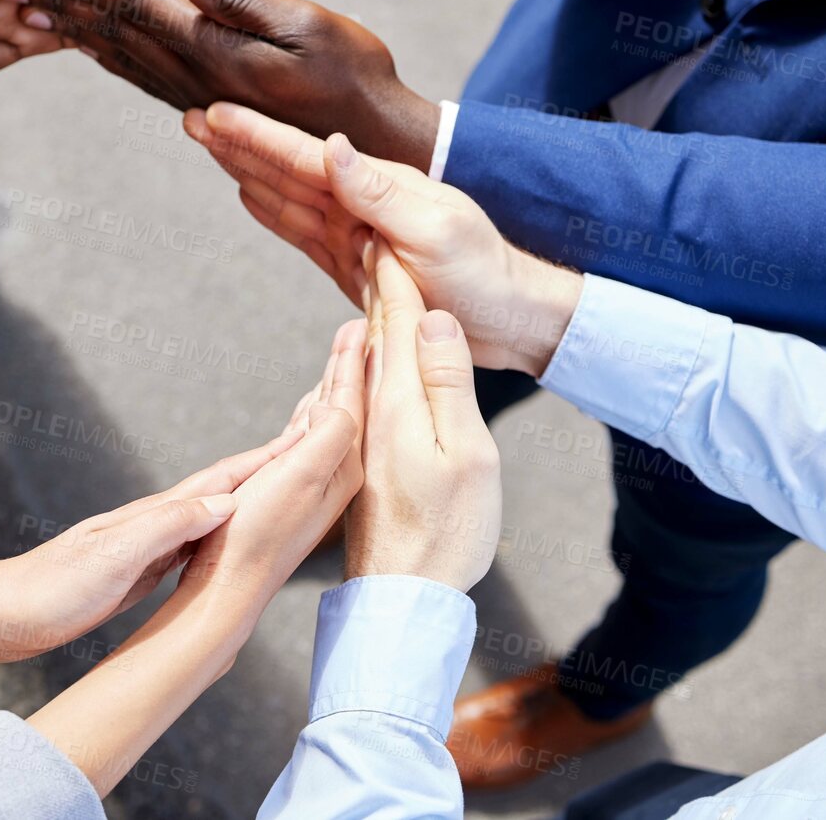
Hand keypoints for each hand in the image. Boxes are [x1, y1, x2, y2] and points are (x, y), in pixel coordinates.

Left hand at [0, 423, 316, 661]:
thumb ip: (170, 525)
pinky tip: (222, 543)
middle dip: (263, 471)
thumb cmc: (53, 587)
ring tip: (277, 492)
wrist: (6, 613)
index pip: (220, 479)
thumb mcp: (117, 555)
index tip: (306, 437)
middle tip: (305, 451)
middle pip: (219, 490)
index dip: (265, 460)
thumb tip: (228, 502)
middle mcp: (151, 522)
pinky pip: (190, 547)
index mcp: (152, 515)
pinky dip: (217, 536)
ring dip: (244, 502)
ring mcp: (143, 545)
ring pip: (206, 517)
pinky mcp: (133, 571)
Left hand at [15, 0, 435, 161]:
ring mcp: (200, 97)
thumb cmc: (352, 73)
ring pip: (122, 59)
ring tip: (27, 13)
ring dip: (73, 33)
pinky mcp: (209, 106)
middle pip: (116, 36)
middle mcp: (198, 80)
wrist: (372, 137)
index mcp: (217, 53)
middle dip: (61, 8)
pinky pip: (143, 78)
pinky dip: (107, 56)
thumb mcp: (309, 25)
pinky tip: (86, 44)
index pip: (138, 11)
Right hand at [176, 318, 365, 607]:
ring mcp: (318, 486)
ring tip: (342, 354)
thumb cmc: (258, 535)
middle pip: (351, 405)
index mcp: (346, 464)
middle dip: (352, 365)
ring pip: (333, 420)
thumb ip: (327, 433)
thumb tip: (343, 398)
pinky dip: (315, 412)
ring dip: (336, 385)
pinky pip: (314, 438)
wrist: (230, 588)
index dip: (356, 357)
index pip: (357, 397)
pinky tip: (311, 406)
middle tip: (356, 326)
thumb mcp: (299, 476)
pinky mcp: (295, 495)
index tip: (360, 321)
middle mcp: (339, 474)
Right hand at [187, 102, 581, 374]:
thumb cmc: (483, 272)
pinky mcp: (353, 266)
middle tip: (193, 118)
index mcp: (378, 186)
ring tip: (210, 144)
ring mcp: (354, 234)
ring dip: (246, 169)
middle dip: (239, 143)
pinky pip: (301, 233)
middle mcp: (360, 203)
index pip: (305, 156)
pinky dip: (272, 212)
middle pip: (286, 168)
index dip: (258, 135)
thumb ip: (378, 191)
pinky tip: (249, 194)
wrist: (508, 318)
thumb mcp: (435, 227)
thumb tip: (332, 147)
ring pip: (286, 196)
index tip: (217, 113)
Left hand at [348, 238, 500, 591]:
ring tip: (368, 279)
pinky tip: (361, 356)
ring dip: (367, 317)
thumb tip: (430, 316)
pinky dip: (362, 358)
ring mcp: (362, 437)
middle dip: (374, 284)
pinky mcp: (363, 459)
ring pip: (362, 362)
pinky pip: (359, 390)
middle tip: (369, 230)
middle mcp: (367, 413)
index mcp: (394, 402)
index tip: (387, 226)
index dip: (393, 273)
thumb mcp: (465, 454)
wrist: (404, 598)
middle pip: (372, 335)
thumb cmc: (445, 533)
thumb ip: (445, 382)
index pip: (393, 321)